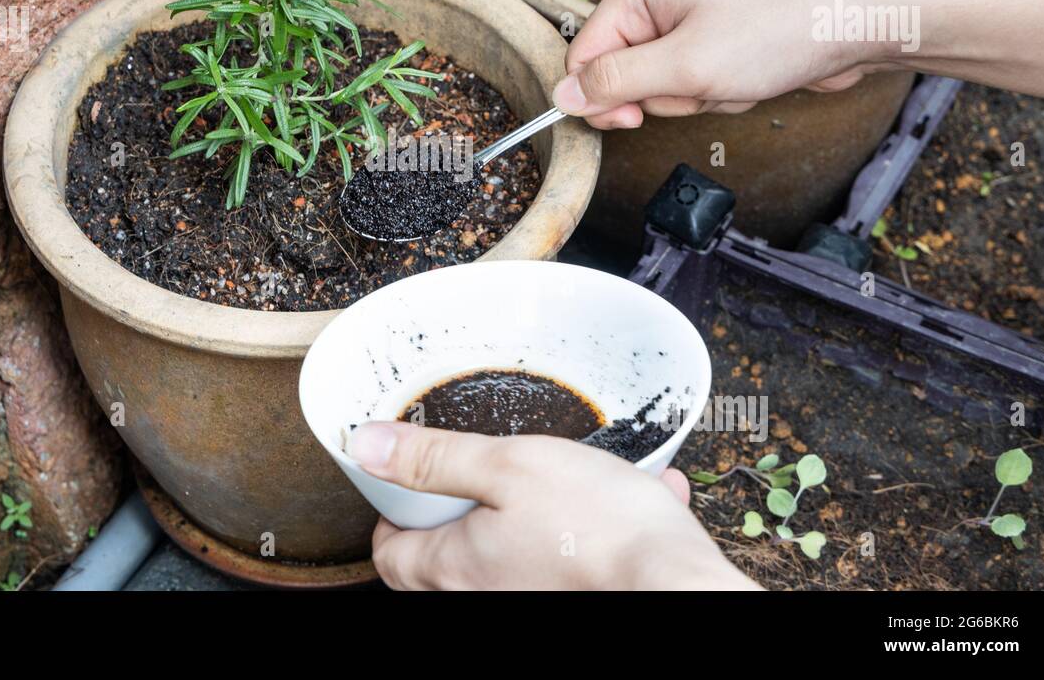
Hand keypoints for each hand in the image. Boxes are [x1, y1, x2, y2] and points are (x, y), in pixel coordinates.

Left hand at [347, 420, 759, 589]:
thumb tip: (367, 446)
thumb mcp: (508, 465)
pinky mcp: (573, 592)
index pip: (389, 554)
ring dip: (531, 515)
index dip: (393, 514)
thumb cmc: (596, 525)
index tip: (411, 482)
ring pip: (509, 557)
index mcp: (455, 567)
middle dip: (458, 513)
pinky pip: (568, 560)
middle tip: (480, 473)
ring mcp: (529, 598)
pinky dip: (588, 528)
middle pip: (441, 562)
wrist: (676, 580)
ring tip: (566, 476)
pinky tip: (627, 494)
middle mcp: (485, 596)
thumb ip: (435, 459)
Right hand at [551, 0, 894, 128]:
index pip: (586, 52)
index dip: (603, 96)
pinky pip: (693, 76)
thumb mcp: (686, 66)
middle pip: (625, 70)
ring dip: (697, 95)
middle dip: (665, 93)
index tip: (633, 120)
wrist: (856, 22)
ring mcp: (692, 10)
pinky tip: (749, 76)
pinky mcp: (718, 30)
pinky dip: (718, 88)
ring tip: (735, 76)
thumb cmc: (779, 31)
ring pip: (662, 81)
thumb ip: (617, 82)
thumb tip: (563, 95)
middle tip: (704, 84)